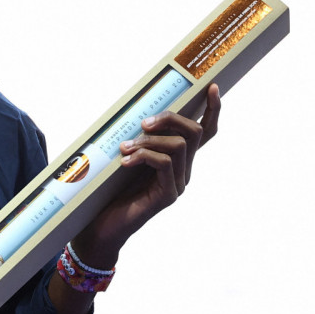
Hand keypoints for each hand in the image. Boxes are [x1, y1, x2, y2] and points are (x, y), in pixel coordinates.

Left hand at [74, 83, 222, 268]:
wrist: (102, 226)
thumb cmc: (111, 189)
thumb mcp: (127, 156)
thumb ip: (139, 137)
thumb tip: (137, 113)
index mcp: (177, 159)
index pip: (204, 133)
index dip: (212, 110)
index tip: (211, 87)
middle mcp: (183, 170)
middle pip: (194, 131)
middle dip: (169, 118)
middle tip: (143, 123)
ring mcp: (178, 184)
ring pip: (179, 145)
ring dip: (149, 140)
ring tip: (124, 148)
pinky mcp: (168, 196)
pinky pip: (164, 163)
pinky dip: (143, 156)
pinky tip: (124, 162)